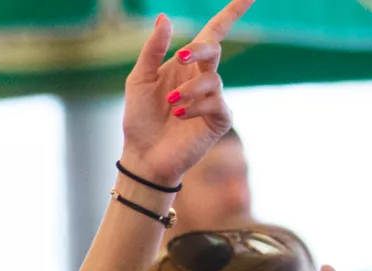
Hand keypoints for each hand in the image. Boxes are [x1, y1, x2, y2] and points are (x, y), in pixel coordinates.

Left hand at [119, 0, 254, 188]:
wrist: (143, 155)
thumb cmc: (140, 117)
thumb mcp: (139, 80)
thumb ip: (152, 50)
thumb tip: (165, 17)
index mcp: (186, 63)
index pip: (214, 32)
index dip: (232, 13)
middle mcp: (203, 77)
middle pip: (213, 49)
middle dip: (200, 50)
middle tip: (181, 56)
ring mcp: (213, 98)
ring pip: (213, 80)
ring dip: (190, 89)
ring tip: (171, 103)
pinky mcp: (218, 120)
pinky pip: (215, 104)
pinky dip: (195, 107)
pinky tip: (179, 115)